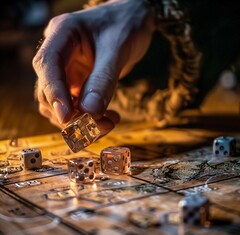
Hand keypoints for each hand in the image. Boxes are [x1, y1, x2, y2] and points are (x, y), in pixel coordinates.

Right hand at [33, 0, 154, 133]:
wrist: (135, 22)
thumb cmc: (126, 25)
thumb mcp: (117, 49)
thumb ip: (103, 79)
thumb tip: (90, 112)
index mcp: (62, 34)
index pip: (47, 65)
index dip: (54, 93)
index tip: (67, 117)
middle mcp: (60, 54)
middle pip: (49, 90)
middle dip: (71, 114)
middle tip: (100, 125)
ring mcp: (68, 70)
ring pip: (61, 104)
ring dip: (80, 121)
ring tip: (109, 122)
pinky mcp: (78, 83)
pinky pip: (76, 106)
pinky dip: (89, 118)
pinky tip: (108, 117)